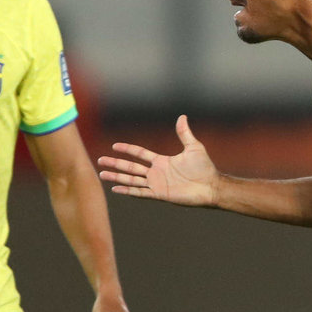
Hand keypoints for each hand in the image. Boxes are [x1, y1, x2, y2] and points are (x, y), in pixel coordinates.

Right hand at [98, 115, 217, 206]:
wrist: (211, 186)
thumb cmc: (204, 168)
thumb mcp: (193, 147)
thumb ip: (184, 133)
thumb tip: (182, 116)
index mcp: (161, 161)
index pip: (139, 154)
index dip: (127, 149)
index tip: (114, 146)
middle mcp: (156, 173)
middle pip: (130, 167)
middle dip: (115, 163)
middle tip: (100, 160)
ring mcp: (156, 184)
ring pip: (130, 179)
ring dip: (116, 176)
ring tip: (102, 174)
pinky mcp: (159, 194)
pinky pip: (139, 192)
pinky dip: (127, 190)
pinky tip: (115, 189)